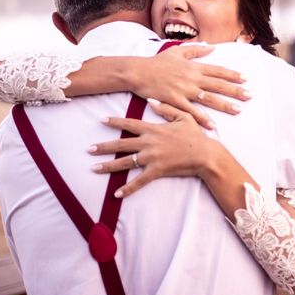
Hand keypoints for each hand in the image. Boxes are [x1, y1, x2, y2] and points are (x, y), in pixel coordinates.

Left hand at [89, 100, 223, 197]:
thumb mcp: (183, 117)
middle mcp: (149, 143)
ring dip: (108, 165)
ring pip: (125, 162)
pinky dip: (128, 188)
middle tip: (89, 149)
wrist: (205, 154)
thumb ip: (166, 108)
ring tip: (94, 168)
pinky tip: (116, 194)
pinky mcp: (156, 171)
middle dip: (104, 146)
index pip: (130, 123)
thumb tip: (152, 101)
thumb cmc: (195, 136)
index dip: (115, 122)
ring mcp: (151, 157)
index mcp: (153, 129)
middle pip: (122, 144)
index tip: (102, 120)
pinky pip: (139, 181)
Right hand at [131, 45, 249, 128]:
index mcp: (193, 66)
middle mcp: (192, 78)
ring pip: (208, 98)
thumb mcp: (177, 51)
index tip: (245, 79)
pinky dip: (202, 118)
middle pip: (218, 85)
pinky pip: (191, 111)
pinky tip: (212, 125)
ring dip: (224, 105)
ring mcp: (184, 90)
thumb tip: (212, 48)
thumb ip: (196, 50)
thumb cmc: (157, 62)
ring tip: (238, 110)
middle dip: (235, 90)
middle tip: (249, 96)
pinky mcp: (174, 100)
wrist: (138, 72)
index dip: (232, 75)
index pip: (217, 70)